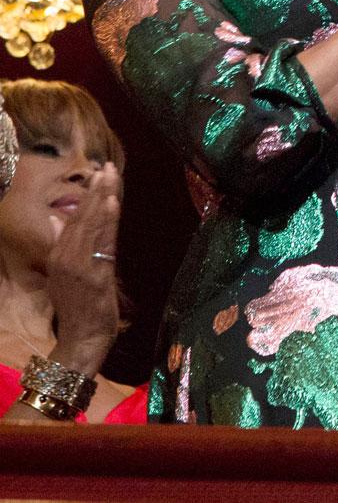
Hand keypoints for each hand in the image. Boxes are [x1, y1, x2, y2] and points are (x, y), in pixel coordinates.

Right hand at [45, 164, 121, 376]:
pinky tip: (112, 204)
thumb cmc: (78, 308)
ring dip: (102, 199)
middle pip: (82, 217)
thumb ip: (65, 247)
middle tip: (107, 166)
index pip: (73, 220)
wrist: (81, 338)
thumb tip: (57, 221)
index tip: (97, 174)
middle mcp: (65, 258)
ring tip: (110, 176)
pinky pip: (103, 243)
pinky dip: (107, 222)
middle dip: (96, 190)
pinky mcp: (95, 274)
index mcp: (58, 256)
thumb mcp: (66, 275)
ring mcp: (79, 266)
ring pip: (91, 225)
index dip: (87, 196)